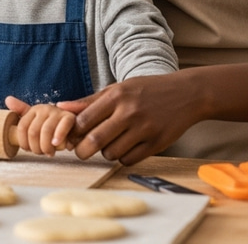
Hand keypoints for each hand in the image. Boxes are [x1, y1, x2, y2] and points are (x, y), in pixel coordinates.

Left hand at [5, 96, 74, 155]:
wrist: (73, 124)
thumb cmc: (51, 124)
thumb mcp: (36, 118)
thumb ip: (22, 111)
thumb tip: (8, 100)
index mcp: (34, 110)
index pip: (22, 127)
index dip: (23, 142)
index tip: (29, 150)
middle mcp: (44, 108)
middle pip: (33, 132)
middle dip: (35, 147)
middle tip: (40, 153)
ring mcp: (57, 112)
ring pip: (45, 132)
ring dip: (46, 147)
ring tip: (49, 153)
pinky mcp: (69, 118)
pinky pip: (62, 128)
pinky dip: (58, 137)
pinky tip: (56, 144)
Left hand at [57, 73, 197, 164]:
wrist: (186, 94)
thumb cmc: (146, 90)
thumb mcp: (117, 88)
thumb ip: (89, 101)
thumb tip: (62, 107)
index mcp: (116, 96)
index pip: (85, 119)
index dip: (73, 132)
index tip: (69, 136)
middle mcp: (129, 112)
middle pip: (96, 140)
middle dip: (82, 150)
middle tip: (80, 151)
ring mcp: (145, 129)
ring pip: (112, 152)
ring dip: (105, 153)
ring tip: (107, 144)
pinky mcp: (157, 144)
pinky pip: (130, 159)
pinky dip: (122, 158)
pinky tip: (124, 148)